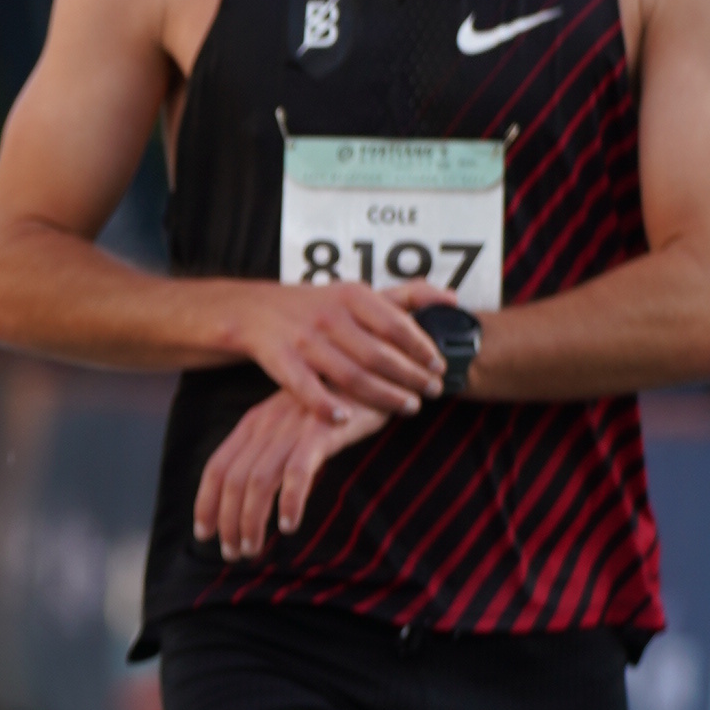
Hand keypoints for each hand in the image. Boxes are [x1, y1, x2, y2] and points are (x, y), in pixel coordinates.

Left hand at [191, 381, 398, 561]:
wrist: (374, 371)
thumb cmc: (334, 406)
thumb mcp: (293, 426)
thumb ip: (273, 453)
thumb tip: (257, 498)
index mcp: (254, 423)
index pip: (217, 467)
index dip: (205, 503)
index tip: (203, 534)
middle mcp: (266, 424)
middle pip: (232, 480)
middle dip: (227, 521)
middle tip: (233, 553)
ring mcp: (292, 427)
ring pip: (258, 480)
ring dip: (251, 519)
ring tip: (253, 549)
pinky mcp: (321, 431)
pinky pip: (297, 471)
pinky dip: (290, 500)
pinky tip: (289, 525)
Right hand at [231, 276, 449, 429]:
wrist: (255, 310)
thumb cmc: (318, 305)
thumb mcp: (359, 292)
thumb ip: (407, 295)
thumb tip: (454, 300)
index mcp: (352, 295)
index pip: (396, 324)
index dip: (422, 348)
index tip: (441, 366)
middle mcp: (329, 316)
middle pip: (379, 354)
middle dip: (411, 377)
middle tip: (432, 392)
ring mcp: (304, 340)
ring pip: (350, 375)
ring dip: (383, 396)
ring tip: (408, 407)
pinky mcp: (281, 361)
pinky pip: (307, 389)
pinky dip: (326, 405)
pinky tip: (346, 418)